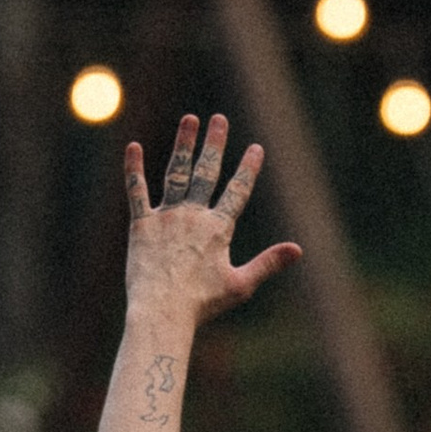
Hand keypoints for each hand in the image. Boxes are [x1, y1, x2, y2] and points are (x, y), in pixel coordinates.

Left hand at [123, 114, 299, 329]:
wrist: (162, 311)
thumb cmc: (202, 304)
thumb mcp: (240, 284)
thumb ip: (268, 262)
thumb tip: (298, 249)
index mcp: (218, 228)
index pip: (237, 191)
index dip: (248, 168)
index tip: (255, 148)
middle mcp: (193, 216)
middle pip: (207, 172)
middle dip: (215, 144)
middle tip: (219, 119)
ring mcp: (166, 217)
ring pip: (176, 173)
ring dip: (183, 145)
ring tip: (189, 120)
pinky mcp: (141, 225)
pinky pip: (137, 191)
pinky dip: (134, 169)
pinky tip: (132, 147)